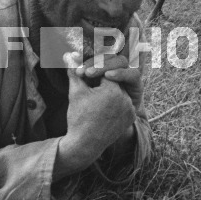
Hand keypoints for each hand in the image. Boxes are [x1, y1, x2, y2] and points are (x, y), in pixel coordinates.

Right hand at [57, 54, 136, 173]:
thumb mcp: (75, 92)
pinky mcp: (131, 117)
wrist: (85, 144)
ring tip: (97, 101)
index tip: (85, 77)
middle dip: (102, 81)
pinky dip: (115, 103)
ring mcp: (130, 109)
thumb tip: (69, 54)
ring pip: (120, 91)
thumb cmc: (78, 117)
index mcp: (113, 90)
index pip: (105, 72)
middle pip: (114, 80)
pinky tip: (104, 109)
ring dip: (110, 91)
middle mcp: (126, 99)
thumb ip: (74, 71)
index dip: (94, 72)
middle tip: (91, 90)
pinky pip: (125, 103)